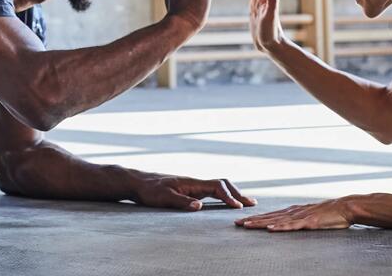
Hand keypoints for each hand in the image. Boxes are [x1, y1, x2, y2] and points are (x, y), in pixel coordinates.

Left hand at [129, 174, 255, 210]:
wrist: (139, 183)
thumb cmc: (150, 191)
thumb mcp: (163, 198)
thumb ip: (181, 202)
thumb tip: (199, 207)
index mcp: (192, 183)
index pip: (217, 187)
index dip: (228, 197)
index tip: (237, 207)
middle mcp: (196, 183)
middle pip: (223, 184)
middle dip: (238, 193)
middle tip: (252, 203)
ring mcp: (194, 186)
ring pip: (219, 187)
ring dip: (233, 193)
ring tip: (247, 202)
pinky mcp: (192, 191)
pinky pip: (213, 191)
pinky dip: (225, 196)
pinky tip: (229, 202)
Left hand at [234, 197, 354, 231]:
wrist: (345, 207)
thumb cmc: (330, 213)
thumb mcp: (311, 216)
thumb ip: (300, 219)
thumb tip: (289, 223)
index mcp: (293, 211)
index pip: (271, 215)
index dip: (256, 218)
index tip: (243, 220)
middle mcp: (294, 212)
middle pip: (269, 216)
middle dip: (252, 220)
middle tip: (236, 223)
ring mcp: (301, 216)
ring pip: (276, 220)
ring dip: (261, 223)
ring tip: (247, 226)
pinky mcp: (309, 222)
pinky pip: (292, 226)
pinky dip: (280, 227)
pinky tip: (270, 228)